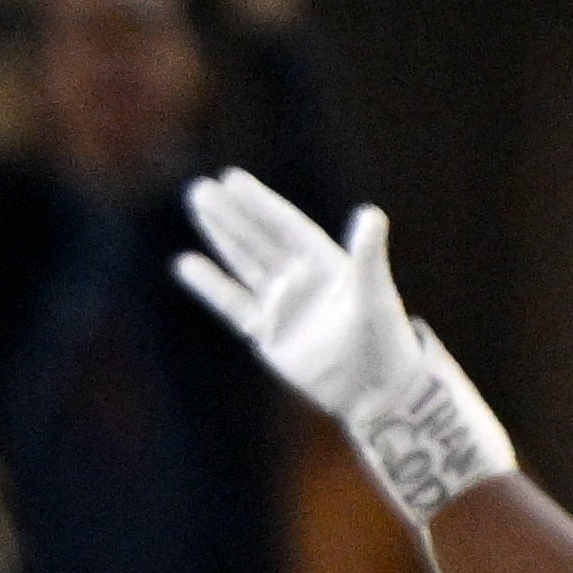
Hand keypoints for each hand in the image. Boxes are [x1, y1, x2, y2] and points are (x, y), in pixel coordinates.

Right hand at [172, 177, 512, 523]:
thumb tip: (371, 213)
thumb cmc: (384, 341)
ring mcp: (284, 306)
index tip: (231, 180)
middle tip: (200, 190)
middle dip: (231, 216)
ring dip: (221, 239)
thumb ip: (368, 255)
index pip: (285, 226)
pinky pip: (234, 306)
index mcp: (326, 262)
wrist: (376, 391)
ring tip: (197, 211)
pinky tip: (188, 265)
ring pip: (245, 265)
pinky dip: (212, 287)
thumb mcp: (375, 295)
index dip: (259, 204)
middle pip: (259, 240)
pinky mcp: (269, 336)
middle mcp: (302, 278)